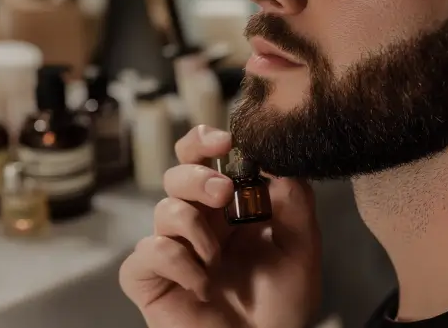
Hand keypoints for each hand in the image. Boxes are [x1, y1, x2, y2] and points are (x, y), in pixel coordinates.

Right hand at [120, 125, 321, 327]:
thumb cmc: (279, 308)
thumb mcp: (301, 251)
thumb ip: (295, 204)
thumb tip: (279, 161)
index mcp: (226, 210)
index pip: (202, 160)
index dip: (203, 141)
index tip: (225, 140)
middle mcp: (196, 225)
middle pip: (176, 175)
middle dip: (197, 177)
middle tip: (223, 193)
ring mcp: (171, 250)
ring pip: (163, 210)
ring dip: (195, 229)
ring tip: (217, 260)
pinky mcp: (150, 278)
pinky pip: (146, 252)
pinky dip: (176, 263)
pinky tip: (201, 286)